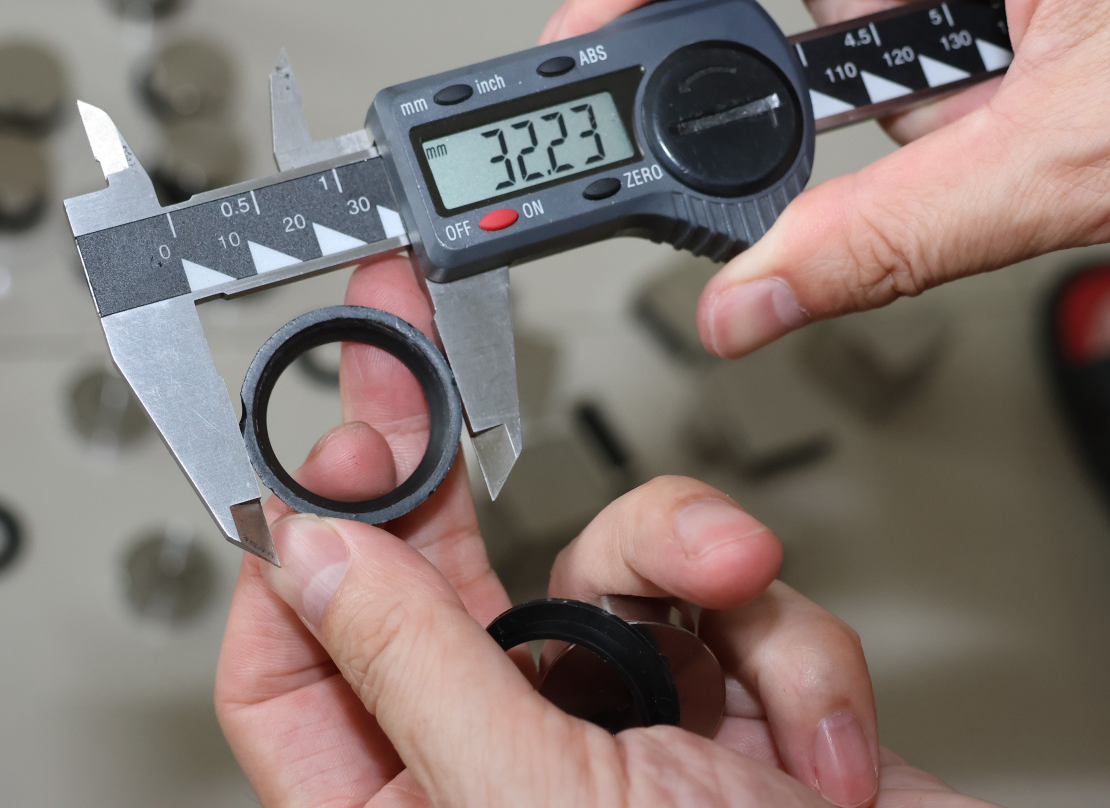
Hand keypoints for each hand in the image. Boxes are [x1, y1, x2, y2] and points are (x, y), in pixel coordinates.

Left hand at [215, 254, 919, 806]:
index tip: (325, 443)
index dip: (298, 551)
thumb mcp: (534, 805)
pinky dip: (795, 657)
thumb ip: (414, 668)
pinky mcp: (731, 712)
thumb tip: (314, 554)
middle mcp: (500, 776)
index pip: (291, 674)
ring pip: (611, 568)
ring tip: (738, 590)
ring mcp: (622, 740)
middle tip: (407, 348)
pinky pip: (733, 610)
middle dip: (433, 465)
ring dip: (693, 566)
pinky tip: (818, 746)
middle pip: (431, 587)